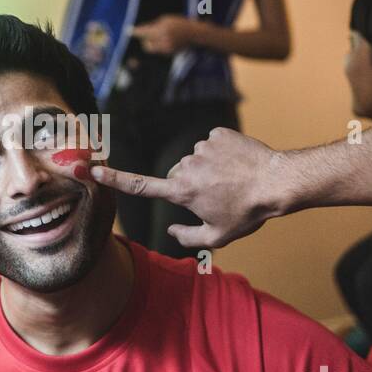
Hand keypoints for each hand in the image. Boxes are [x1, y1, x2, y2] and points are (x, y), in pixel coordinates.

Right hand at [92, 128, 283, 248]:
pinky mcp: (218, 134)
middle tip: (218, 196)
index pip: (141, 186)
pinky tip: (238, 164)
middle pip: (177, 176)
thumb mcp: (219, 236)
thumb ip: (188, 237)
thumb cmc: (248, 212)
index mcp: (182, 191)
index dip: (115, 180)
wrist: (278, 182)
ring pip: (195, 160)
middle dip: (190, 185)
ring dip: (208, 169)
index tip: (93, 170)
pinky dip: (221, 153)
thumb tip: (172, 230)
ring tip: (232, 180)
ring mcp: (202, 147)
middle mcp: (186, 166)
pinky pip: (212, 144)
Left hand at [131, 14, 195, 53]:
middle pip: (146, 43)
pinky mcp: (169, 53)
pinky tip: (165, 40)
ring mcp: (167, 48)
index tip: (127, 31)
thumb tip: (142, 31)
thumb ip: (153, 25)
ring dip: (150, 43)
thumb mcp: (166, 19)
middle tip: (148, 34)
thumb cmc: (179, 23)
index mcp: (162, 29)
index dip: (136, 31)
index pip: (145, 31)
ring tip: (158, 37)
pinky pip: (158, 50)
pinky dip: (158, 46)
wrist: (194, 34)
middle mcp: (164, 40)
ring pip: (151, 48)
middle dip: (145, 39)